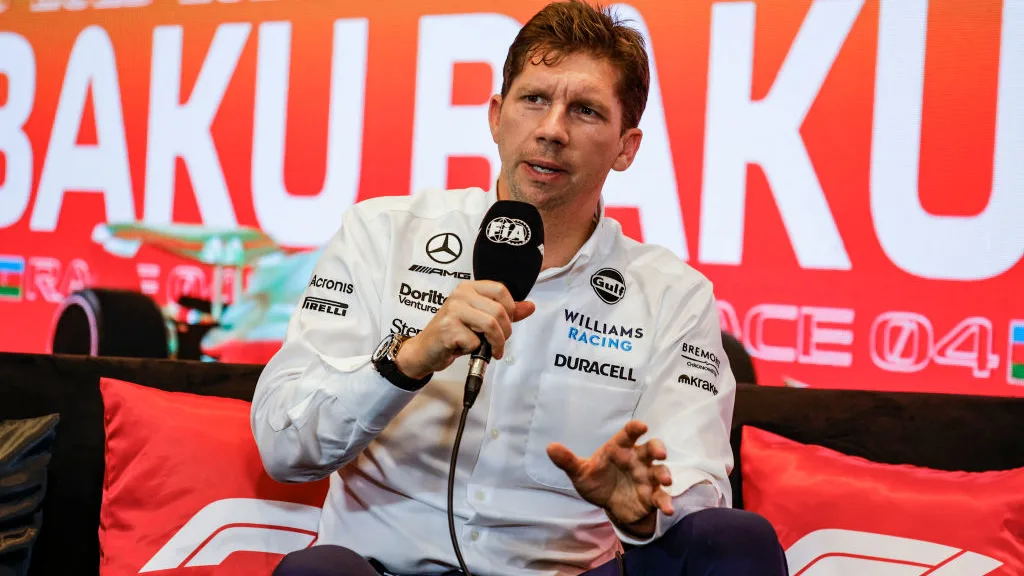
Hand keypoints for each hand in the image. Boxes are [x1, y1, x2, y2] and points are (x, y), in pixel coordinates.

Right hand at [396, 280, 534, 378]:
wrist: (426, 350)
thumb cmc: (454, 333)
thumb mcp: (480, 319)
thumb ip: (505, 312)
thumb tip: (530, 306)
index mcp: (469, 288)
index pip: (501, 290)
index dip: (511, 309)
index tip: (507, 324)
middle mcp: (460, 295)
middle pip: (499, 311)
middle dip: (505, 332)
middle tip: (499, 343)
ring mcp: (453, 310)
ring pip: (490, 324)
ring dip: (496, 343)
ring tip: (493, 350)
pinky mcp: (448, 329)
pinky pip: (475, 341)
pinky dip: (476, 350)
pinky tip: (466, 349)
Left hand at [547, 420, 672, 537]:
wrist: (609, 504)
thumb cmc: (597, 480)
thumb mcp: (580, 472)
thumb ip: (568, 461)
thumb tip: (550, 447)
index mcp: (620, 449)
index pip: (629, 434)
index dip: (636, 428)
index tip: (641, 426)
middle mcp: (637, 460)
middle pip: (651, 449)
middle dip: (658, 448)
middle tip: (660, 453)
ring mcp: (647, 477)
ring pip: (660, 471)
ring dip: (665, 474)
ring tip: (666, 480)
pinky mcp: (652, 496)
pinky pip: (661, 497)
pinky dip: (666, 502)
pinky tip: (667, 509)